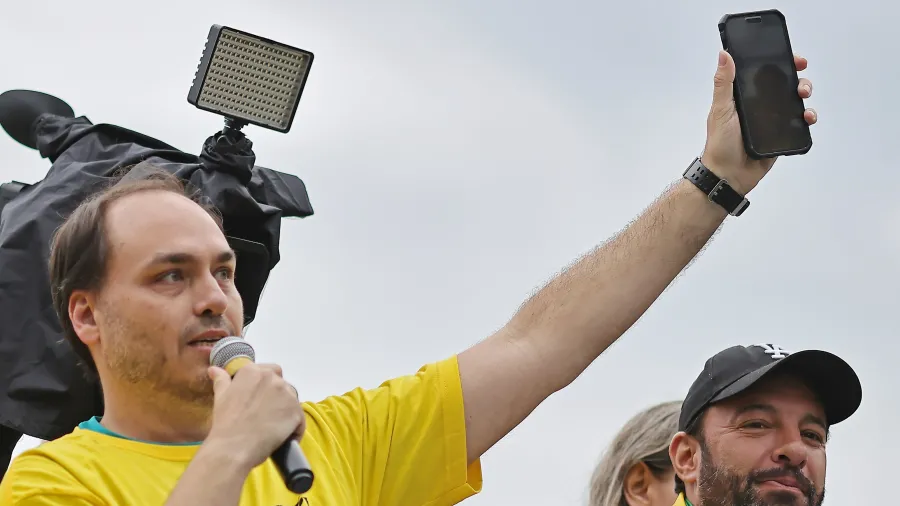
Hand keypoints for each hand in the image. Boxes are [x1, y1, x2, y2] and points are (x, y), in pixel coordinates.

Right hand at [205, 363, 305, 470]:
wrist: (233, 447)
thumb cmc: (225, 423)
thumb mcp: (220, 397)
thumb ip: (221, 380)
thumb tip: (214, 369)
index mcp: (253, 371)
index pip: (270, 371)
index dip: (267, 388)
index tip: (260, 401)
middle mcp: (273, 378)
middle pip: (283, 386)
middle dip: (278, 399)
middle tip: (265, 416)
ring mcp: (287, 394)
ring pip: (292, 402)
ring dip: (286, 413)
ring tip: (274, 429)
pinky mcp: (296, 412)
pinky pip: (299, 420)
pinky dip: (294, 430)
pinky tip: (284, 439)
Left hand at [700, 50, 816, 194]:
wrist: (728, 175)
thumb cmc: (719, 144)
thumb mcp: (721, 109)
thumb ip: (724, 83)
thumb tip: (724, 55)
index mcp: (745, 96)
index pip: (765, 73)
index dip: (780, 62)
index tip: (793, 58)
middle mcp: (760, 106)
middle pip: (785, 85)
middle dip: (798, 79)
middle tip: (800, 83)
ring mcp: (772, 120)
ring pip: (795, 102)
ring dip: (804, 95)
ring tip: (804, 98)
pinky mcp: (781, 136)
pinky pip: (799, 124)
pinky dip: (807, 118)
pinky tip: (807, 118)